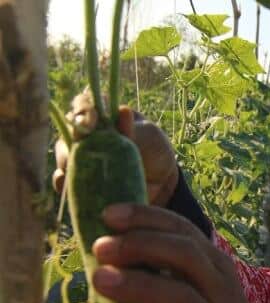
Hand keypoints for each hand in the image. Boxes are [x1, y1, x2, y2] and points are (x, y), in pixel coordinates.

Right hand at [53, 99, 178, 206]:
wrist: (161, 181)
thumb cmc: (154, 150)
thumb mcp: (149, 135)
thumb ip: (134, 128)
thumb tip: (122, 111)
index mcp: (101, 115)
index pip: (83, 104)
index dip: (82, 109)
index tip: (89, 121)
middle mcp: (85, 133)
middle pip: (68, 132)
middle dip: (74, 140)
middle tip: (84, 149)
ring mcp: (81, 157)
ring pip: (64, 157)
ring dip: (69, 163)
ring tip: (81, 171)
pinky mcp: (81, 180)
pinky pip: (65, 181)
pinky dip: (65, 184)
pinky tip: (73, 187)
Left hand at [90, 202, 258, 302]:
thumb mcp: (197, 277)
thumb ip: (164, 260)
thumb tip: (105, 241)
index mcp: (211, 260)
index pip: (182, 228)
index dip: (146, 218)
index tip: (108, 214)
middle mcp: (217, 284)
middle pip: (184, 255)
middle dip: (140, 245)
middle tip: (100, 247)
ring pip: (183, 298)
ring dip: (140, 287)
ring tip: (100, 280)